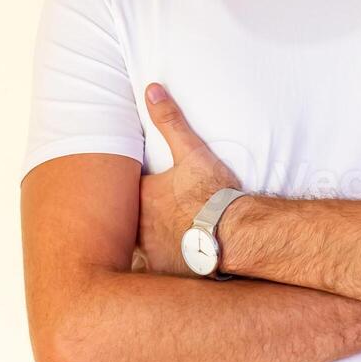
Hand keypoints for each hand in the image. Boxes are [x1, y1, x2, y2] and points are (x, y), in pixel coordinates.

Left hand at [132, 82, 240, 275]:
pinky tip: (175, 265)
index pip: (124, 192)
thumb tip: (152, 89)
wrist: (236, 233)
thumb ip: (169, 121)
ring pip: (140, 249)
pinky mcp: (169, 272)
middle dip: (135, 220)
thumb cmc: (213, 193)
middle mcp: (140, 228)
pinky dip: (166, 266)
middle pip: (128, 223)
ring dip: (148, 245)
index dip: (130, 191)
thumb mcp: (191, 152)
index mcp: (142, 198)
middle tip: (150, 217)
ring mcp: (153, 252)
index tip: (138, 190)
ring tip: (162, 242)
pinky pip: (159, 271)